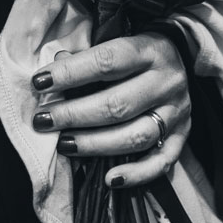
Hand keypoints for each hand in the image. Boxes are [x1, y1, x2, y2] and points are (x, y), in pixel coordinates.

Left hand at [29, 34, 190, 188]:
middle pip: (118, 104)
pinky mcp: (183, 137)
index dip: (70, 73)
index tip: (39, 82)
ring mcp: (177, 112)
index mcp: (150, 50)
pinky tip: (109, 180)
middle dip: (74, 115)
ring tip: (64, 145)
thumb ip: (88, 56)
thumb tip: (58, 63)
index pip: (107, 62)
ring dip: (95, 144)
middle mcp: (167, 81)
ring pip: (135, 136)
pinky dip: (136, 174)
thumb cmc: (137, 54)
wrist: (182, 61)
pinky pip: (161, 162)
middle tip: (43, 120)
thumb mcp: (118, 42)